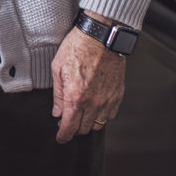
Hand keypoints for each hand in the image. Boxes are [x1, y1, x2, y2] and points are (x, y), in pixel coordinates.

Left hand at [51, 23, 125, 142]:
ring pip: (98, 125)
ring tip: (80, 113)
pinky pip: (110, 115)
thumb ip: (58, 95)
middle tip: (66, 121)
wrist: (101, 37)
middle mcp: (94, 102)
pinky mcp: (118, 95)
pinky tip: (94, 107)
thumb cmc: (78, 48)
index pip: (69, 127)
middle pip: (84, 129)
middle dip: (73, 129)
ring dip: (88, 123)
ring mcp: (108, 100)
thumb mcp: (58, 69)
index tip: (60, 138)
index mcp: (76, 97)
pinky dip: (102, 116)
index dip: (63, 136)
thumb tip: (57, 113)